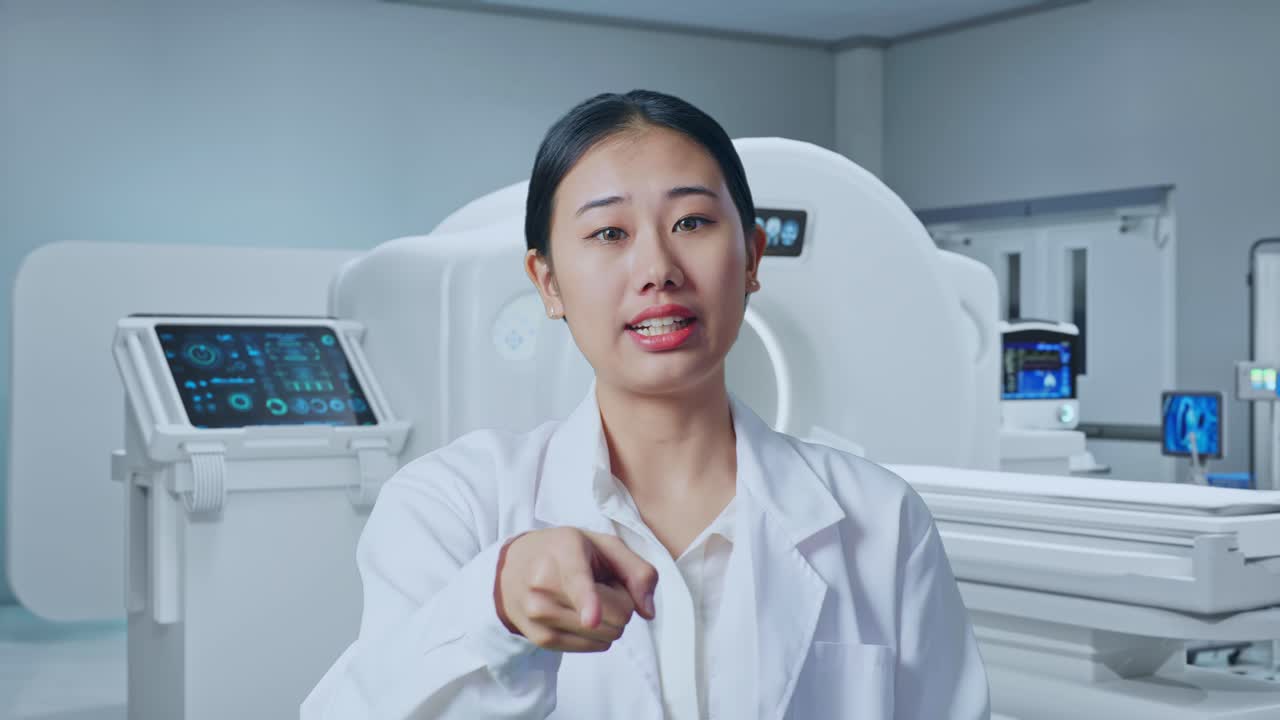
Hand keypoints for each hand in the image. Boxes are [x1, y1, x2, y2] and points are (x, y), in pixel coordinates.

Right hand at [495, 527, 657, 651]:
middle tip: (599, 584)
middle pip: (612, 615)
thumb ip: (637, 571)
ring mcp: (537, 615)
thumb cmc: (567, 552)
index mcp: (563, 551)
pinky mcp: (540, 639)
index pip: (578, 581)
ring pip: (603, 635)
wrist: (514, 568)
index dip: (587, 601)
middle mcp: (543, 584)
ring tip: (584, 598)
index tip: (591, 619)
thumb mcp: (605, 546)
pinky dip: (596, 634)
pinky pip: (592, 647)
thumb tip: (647, 612)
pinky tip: (577, 614)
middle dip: (619, 602)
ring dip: (608, 620)